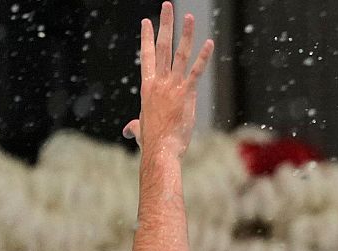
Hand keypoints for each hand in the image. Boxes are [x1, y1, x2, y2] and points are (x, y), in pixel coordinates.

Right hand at [122, 2, 213, 156]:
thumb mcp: (140, 129)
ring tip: (188, 16)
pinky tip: (209, 43)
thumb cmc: (151, 141)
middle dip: (165, 25)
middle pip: (162, 47)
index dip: (147, 37)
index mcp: (148, 86)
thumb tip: (127, 131)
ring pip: (179, 53)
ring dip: (185, 34)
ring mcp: (173, 86)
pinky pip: (196, 71)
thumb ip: (134, 126)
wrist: (160, 149)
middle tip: (167, 6)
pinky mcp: (187, 93)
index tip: (147, 21)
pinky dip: (203, 56)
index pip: (147, 56)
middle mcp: (159, 81)